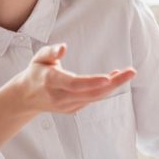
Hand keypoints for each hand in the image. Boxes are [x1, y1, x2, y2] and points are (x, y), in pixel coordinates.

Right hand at [12, 43, 135, 114]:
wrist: (26, 98)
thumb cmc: (36, 72)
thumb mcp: (38, 58)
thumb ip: (51, 52)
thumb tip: (64, 48)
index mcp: (51, 81)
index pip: (74, 84)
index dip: (91, 82)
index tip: (108, 77)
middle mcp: (60, 97)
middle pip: (90, 93)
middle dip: (113, 83)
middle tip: (132, 72)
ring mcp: (67, 106)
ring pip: (94, 98)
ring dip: (113, 86)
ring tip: (128, 73)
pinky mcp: (73, 110)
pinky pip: (92, 99)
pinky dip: (105, 90)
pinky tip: (114, 79)